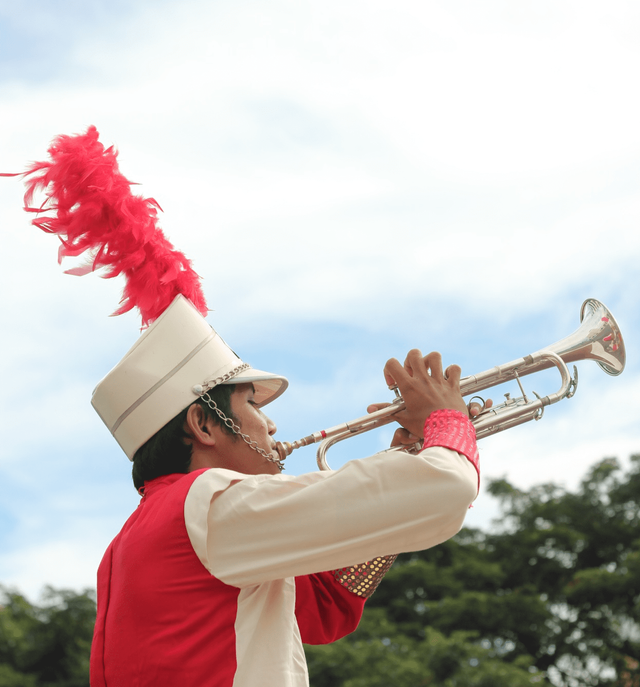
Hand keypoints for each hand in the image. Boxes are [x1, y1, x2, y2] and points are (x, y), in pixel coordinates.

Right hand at [367, 350, 487, 439]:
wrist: (446, 432)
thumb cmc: (424, 426)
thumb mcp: (403, 418)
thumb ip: (386, 410)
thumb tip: (369, 408)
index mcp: (409, 386)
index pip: (392, 363)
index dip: (389, 370)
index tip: (393, 383)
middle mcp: (423, 379)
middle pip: (414, 354)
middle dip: (410, 361)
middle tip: (411, 374)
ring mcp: (439, 381)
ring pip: (434, 356)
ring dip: (430, 361)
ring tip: (428, 372)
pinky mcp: (453, 385)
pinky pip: (454, 369)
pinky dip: (451, 371)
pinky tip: (446, 378)